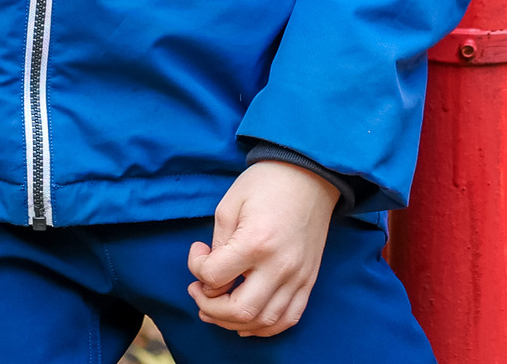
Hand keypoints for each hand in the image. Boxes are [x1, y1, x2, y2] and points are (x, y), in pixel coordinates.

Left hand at [186, 159, 343, 335]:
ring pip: (264, 322)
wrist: (309, 178)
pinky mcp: (309, 282)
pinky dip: (265, 327)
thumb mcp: (230, 205)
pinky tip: (245, 322)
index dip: (196, 268)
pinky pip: (288, 318)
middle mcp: (280, 267)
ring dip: (233, 322)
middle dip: (209, 307)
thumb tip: (211, 275)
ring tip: (214, 309)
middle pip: (239, 310)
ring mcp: (298, 278)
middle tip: (198, 291)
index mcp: (256, 243)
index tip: (198, 252)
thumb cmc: (265, 185)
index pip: (214, 277)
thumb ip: (218, 244)